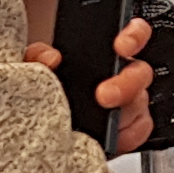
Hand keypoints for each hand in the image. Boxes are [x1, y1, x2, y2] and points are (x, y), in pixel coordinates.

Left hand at [24, 16, 159, 155]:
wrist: (41, 136)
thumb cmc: (44, 99)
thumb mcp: (32, 73)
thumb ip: (36, 58)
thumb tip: (51, 57)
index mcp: (102, 56)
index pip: (131, 35)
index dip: (134, 35)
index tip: (121, 45)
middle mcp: (120, 77)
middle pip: (141, 72)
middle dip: (127, 82)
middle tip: (104, 95)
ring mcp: (127, 105)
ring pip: (141, 103)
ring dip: (124, 111)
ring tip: (101, 121)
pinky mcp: (129, 131)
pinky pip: (140, 130)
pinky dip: (127, 134)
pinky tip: (108, 136)